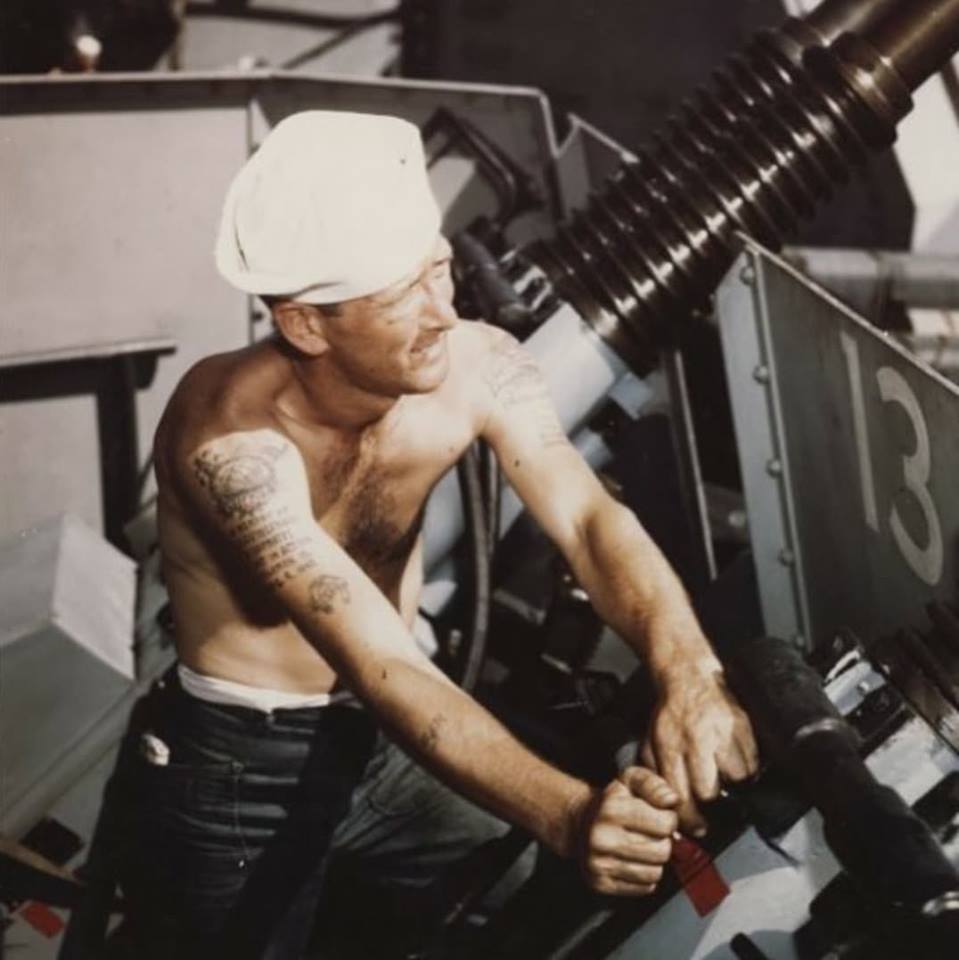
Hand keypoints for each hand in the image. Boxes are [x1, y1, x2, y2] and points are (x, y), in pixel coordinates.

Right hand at [574, 767, 678, 895]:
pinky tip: (634, 861)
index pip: (665, 824)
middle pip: (662, 852)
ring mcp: (599, 864)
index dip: (669, 819)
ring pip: (654, 873)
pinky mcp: (601, 884)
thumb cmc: (612, 802)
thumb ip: (654, 785)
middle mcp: (602, 839)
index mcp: (612, 810)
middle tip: (650, 833)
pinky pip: (644, 888)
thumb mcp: (631, 781)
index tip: (659, 816)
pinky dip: (645, 876)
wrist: (580, 823)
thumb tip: (672, 800)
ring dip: (655, 861)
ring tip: (642, 847)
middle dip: (663, 842)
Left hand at [642, 666, 757, 834]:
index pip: (681, 796)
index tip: (697, 826)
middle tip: (711, 800)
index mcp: (670, 747)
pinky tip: (735, 760)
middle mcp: (696, 741)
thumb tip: (665, 806)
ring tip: (724, 774)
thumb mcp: (650, 742)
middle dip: (711, 802)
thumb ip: (655, 774)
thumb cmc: (670, 713)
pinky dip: (748, 766)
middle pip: (710, 792)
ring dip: (733, 783)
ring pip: (737, 778)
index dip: (690, 819)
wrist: (689, 676)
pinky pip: (754, 761)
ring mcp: (722, 733)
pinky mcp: (743, 725)